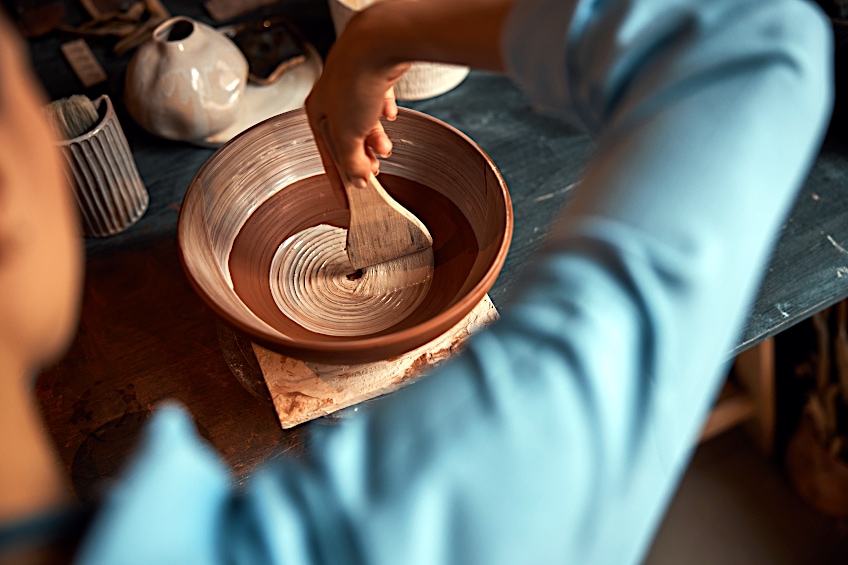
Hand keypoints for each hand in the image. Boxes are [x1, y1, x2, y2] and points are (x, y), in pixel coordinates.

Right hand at [305, 16, 409, 194]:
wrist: (380, 44)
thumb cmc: (354, 82)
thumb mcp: (348, 136)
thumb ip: (352, 163)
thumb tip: (357, 180)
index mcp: (316, 111)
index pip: (326, 153)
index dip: (337, 176)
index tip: (345, 195)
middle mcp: (332, 95)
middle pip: (346, 136)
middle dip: (361, 155)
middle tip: (373, 171)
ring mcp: (354, 83)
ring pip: (364, 119)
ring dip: (376, 138)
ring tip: (386, 149)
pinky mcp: (376, 73)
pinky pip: (379, 98)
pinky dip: (384, 111)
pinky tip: (390, 115)